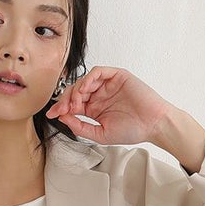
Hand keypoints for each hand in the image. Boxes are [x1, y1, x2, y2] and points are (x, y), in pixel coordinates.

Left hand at [45, 66, 170, 145]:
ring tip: (75, 102)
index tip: (52, 115)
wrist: (153, 124)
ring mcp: (107, 85)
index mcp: (94, 108)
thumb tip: (63, 118)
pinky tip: (84, 90)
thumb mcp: (100, 134)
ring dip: (76, 90)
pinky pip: (98, 72)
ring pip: (84, 80)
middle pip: (75, 90)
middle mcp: (99, 95)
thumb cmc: (132, 130)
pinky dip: (88, 78)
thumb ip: (81, 127)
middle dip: (65, 99)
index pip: (73, 104)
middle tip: (60, 109)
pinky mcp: (117, 76)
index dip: (61, 108)